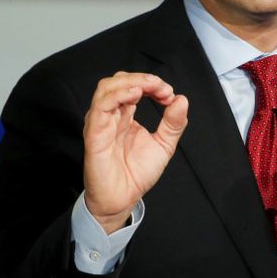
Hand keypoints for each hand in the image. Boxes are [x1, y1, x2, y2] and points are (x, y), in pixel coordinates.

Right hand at [83, 72, 188, 232]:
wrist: (122, 199)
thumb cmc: (136, 174)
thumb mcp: (164, 145)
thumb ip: (173, 123)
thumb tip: (182, 99)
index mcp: (125, 115)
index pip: (134, 86)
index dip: (152, 84)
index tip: (169, 94)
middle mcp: (111, 115)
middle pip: (119, 81)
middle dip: (143, 78)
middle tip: (162, 88)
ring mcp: (101, 122)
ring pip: (107, 88)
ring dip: (131, 81)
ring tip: (150, 87)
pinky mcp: (94, 133)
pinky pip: (101, 106)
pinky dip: (118, 95)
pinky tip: (135, 94)